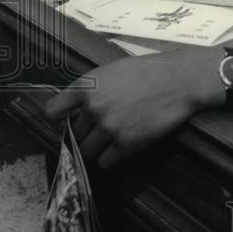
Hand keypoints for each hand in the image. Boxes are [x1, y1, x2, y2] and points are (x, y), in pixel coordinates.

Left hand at [46, 47, 225, 168]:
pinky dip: (110, 158)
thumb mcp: (113, 71)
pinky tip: (120, 148)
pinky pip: (106, 161)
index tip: (64, 120)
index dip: (57, 117)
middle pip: (74, 133)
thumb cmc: (149, 70)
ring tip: (109, 140)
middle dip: (85, 132)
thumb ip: (93, 89)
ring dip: (96, 148)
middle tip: (99, 128)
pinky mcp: (125, 143)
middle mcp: (93, 108)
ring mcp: (108, 128)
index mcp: (86, 86)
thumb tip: (80, 108)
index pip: (53, 110)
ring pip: (87, 150)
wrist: (179, 80)